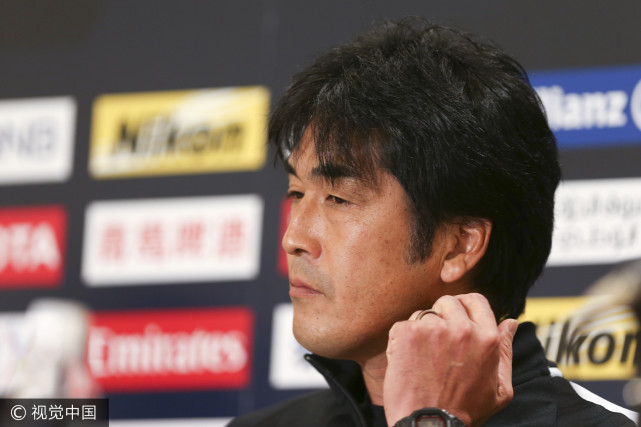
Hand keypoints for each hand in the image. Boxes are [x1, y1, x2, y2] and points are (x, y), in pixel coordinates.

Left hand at [383, 293, 517, 426]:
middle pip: (448, 302)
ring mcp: (433, 329)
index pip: (476, 300)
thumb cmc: (465, 412)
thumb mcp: (499, 389)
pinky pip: (404, 325)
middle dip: (442, 316)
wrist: (429, 426)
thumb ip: (505, 351)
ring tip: (423, 357)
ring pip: (424, 314)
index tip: (456, 317)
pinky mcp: (408, 333)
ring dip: (422, 330)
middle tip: (437, 343)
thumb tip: (510, 322)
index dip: (465, 306)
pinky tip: (408, 361)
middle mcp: (462, 329)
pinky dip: (402, 340)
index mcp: (487, 338)